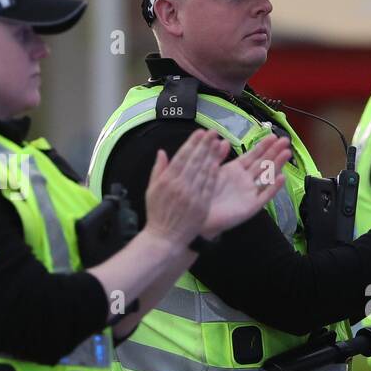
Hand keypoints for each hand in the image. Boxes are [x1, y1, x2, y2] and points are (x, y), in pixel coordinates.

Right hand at [143, 129, 227, 246]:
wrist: (165, 238)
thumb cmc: (157, 214)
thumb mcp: (152, 190)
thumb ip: (158, 170)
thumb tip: (162, 152)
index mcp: (167, 181)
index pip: (182, 157)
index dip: (192, 143)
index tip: (200, 132)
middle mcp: (180, 186)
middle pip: (195, 161)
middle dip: (204, 145)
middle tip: (213, 132)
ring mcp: (192, 196)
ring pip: (204, 172)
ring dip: (212, 156)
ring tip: (218, 143)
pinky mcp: (201, 206)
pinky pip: (209, 187)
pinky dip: (214, 174)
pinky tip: (218, 163)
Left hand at [198, 133, 291, 238]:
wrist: (200, 218)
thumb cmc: (203, 195)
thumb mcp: (210, 171)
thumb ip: (217, 156)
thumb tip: (223, 141)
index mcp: (235, 170)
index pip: (252, 155)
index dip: (263, 146)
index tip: (273, 136)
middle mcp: (245, 180)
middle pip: (263, 163)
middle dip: (274, 151)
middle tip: (285, 140)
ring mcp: (250, 193)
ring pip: (267, 176)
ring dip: (277, 164)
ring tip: (287, 153)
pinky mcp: (252, 206)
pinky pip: (265, 196)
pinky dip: (273, 188)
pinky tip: (282, 178)